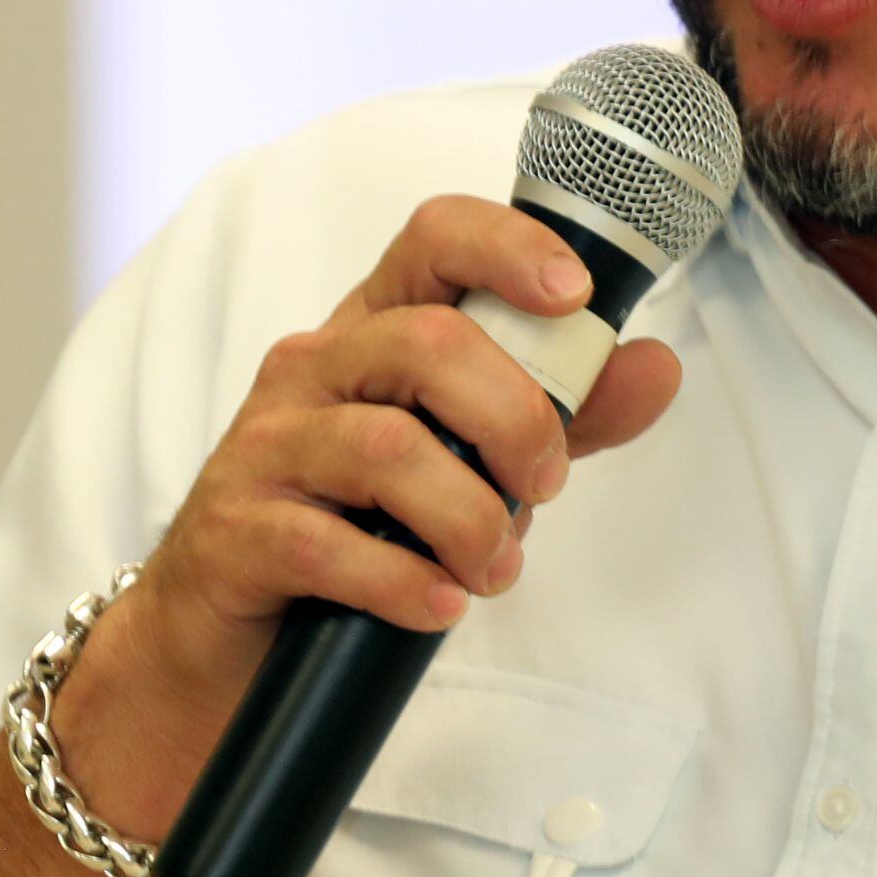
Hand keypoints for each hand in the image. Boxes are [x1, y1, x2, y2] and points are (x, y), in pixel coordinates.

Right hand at [54, 195, 687, 830]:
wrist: (221, 637)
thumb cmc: (354, 528)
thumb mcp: (468, 461)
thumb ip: (561, 415)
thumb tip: (655, 367)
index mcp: (373, 330)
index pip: (435, 239)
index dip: (509, 249)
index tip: (574, 297)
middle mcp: (314, 368)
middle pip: (430, 344)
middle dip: (516, 420)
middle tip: (547, 488)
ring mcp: (266, 447)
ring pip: (386, 448)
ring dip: (470, 517)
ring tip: (495, 569)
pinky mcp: (235, 531)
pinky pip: (328, 545)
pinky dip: (403, 581)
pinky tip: (437, 605)